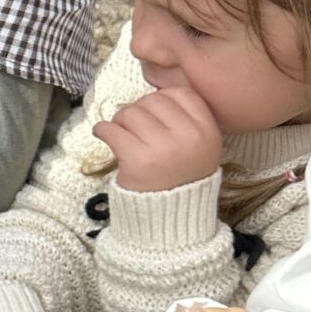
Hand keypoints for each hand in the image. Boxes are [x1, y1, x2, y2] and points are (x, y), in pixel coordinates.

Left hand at [92, 84, 222, 193]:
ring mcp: (163, 148)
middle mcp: (189, 137)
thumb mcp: (200, 147)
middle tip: (135, 129)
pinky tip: (104, 135)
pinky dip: (102, 130)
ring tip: (124, 137)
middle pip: (152, 100)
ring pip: (130, 112)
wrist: (168, 218)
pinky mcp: (137, 160)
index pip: (181, 93)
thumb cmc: (180, 177)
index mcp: (208, 132)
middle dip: (138, 110)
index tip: (154, 114)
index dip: (162, 99)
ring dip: (120, 121)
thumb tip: (153, 94)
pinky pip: (110, 129)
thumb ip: (186, 119)